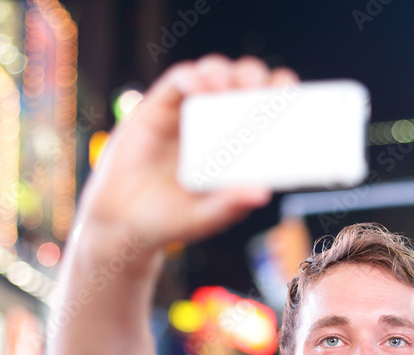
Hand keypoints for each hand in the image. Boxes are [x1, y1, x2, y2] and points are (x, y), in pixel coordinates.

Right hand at [77, 55, 298, 252]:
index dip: (281, 97)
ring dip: (225, 74)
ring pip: (215, 73)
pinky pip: (180, 80)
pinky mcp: (161, 107)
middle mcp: (219, 124)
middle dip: (256, 79)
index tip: (289, 97)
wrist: (125, 220)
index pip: (268, 111)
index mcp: (240, 146)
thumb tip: (262, 193)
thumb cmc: (173, 219)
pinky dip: (192, 77)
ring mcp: (190, 112)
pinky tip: (198, 87)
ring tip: (227, 87)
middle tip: (259, 91)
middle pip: (245, 83)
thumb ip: (231, 203)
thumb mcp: (207, 215)